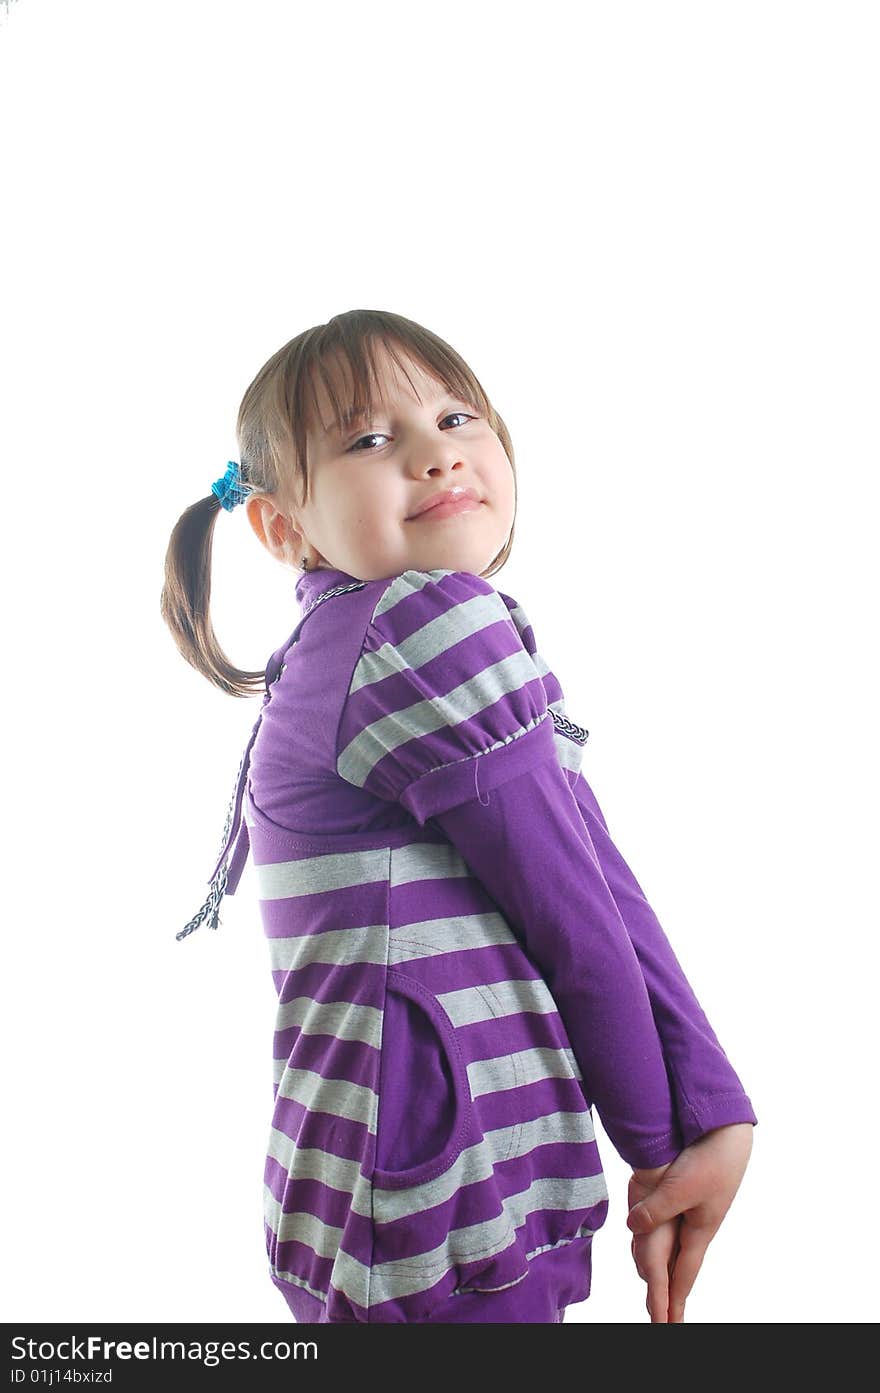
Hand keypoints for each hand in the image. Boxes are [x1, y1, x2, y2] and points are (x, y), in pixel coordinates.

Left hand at [627, 1123, 753, 1321]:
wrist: (728, 1130)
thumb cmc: (711, 1159)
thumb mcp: (681, 1187)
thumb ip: (656, 1209)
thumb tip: (633, 1227)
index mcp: (700, 1230)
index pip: (682, 1274)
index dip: (673, 1301)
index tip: (668, 1324)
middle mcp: (697, 1224)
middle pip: (679, 1266)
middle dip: (671, 1294)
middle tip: (665, 1319)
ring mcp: (695, 1209)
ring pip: (675, 1246)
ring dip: (668, 1270)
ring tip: (663, 1292)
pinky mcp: (690, 1192)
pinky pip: (674, 1226)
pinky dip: (665, 1241)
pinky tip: (661, 1241)